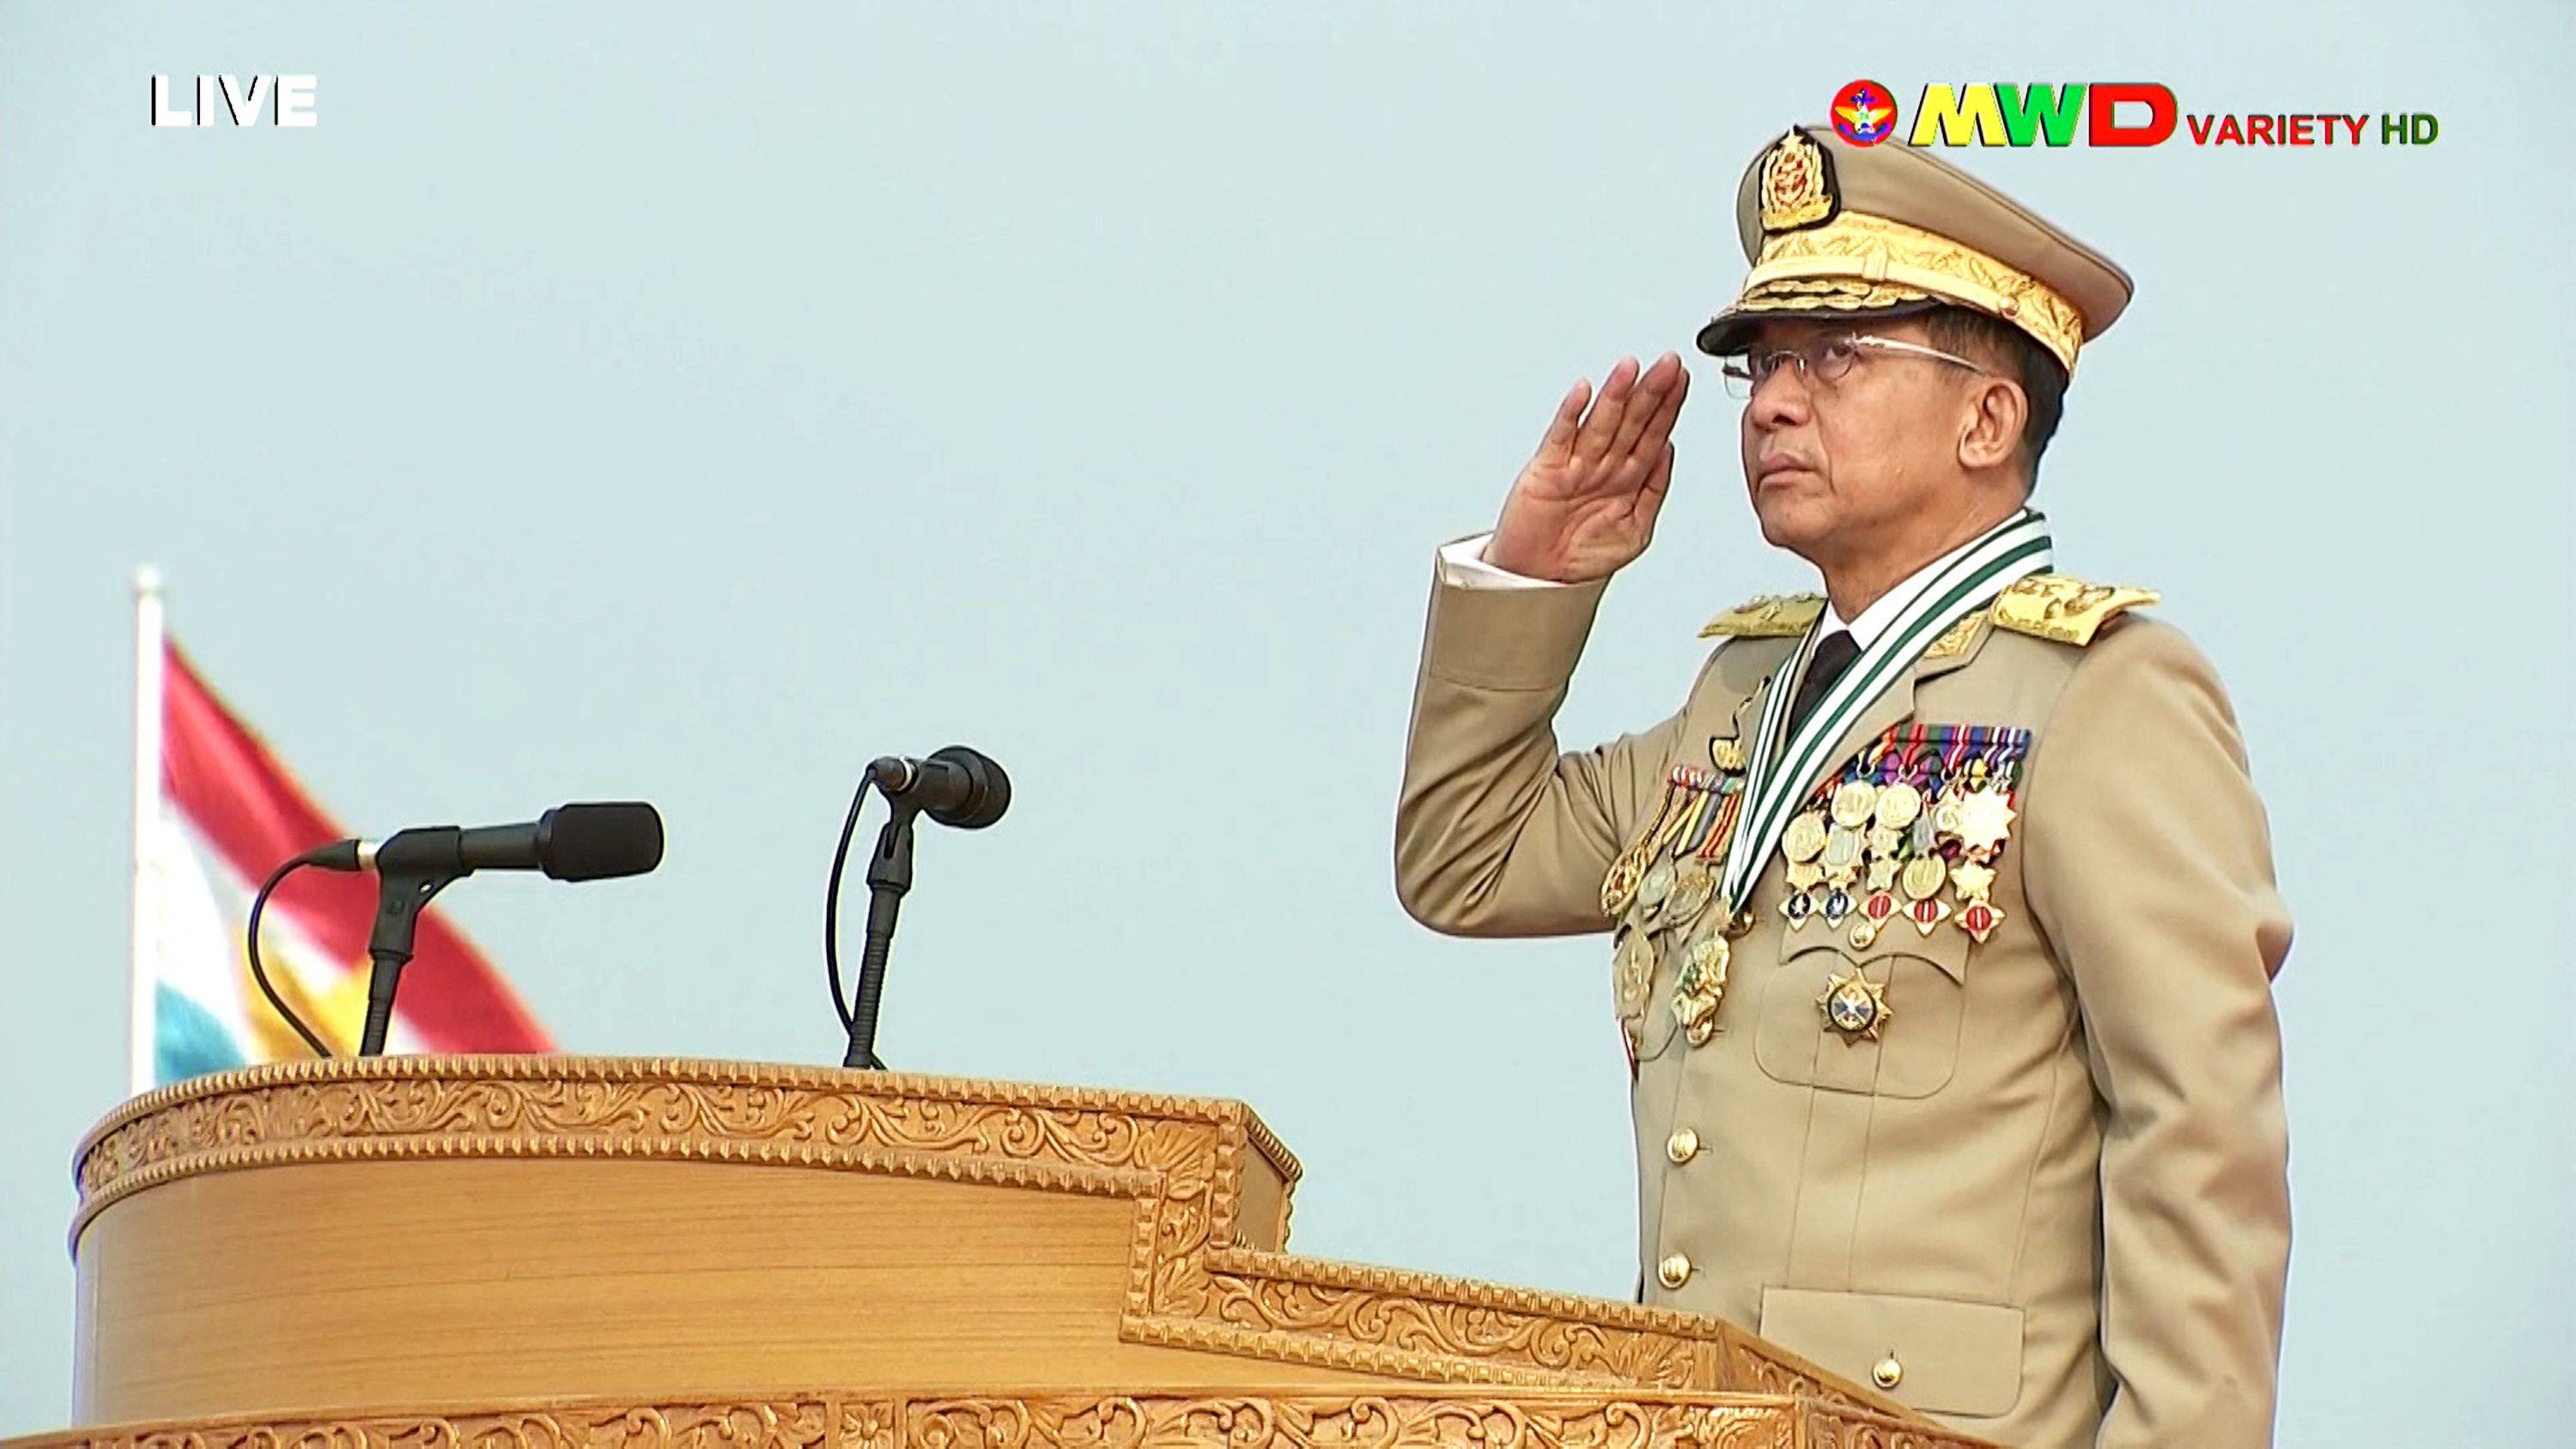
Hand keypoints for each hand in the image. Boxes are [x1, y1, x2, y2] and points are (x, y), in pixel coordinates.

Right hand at [1483, 352, 1689, 582]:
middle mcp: (1605, 465)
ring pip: (1601, 422)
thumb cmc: (1584, 558)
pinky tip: (1584, 392)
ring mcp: (1576, 464)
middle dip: (1651, 392)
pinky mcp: (1546, 469)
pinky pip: (1561, 436)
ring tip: (1631, 368)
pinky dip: (1571, 413)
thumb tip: (1669, 451)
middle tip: (1668, 363)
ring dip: (1616, 394)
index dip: (1669, 406)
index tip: (1683, 379)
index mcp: (1629, 477)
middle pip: (1632, 421)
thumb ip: (1654, 490)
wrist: (1542, 582)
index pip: (1654, 433)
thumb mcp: (1636, 531)